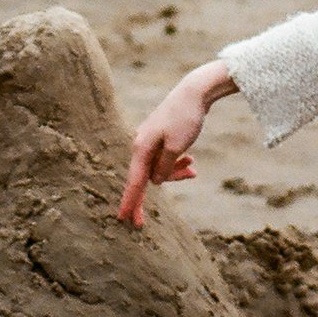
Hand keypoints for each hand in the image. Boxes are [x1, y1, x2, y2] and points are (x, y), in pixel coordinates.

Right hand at [119, 61, 233, 227]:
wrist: (194, 92)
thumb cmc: (185, 118)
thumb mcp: (177, 147)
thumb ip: (164, 168)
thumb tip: (154, 182)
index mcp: (142, 148)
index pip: (135, 182)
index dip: (129, 202)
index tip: (123, 219)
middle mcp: (142, 145)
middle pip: (146, 178)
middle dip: (152, 194)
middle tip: (140, 224)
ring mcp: (151, 141)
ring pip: (159, 169)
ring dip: (174, 173)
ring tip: (193, 170)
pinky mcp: (161, 137)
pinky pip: (166, 159)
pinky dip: (177, 163)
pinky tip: (191, 162)